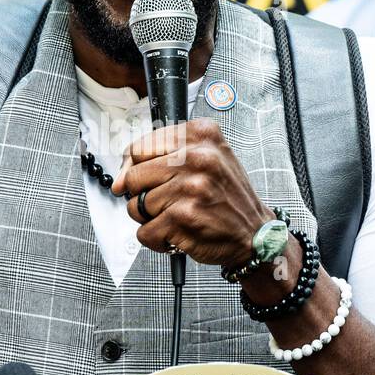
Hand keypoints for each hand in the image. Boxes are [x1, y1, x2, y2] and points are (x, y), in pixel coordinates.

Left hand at [110, 120, 270, 267]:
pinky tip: (178, 233)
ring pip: (136, 206)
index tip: (145, 179)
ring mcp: (190, 188)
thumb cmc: (226, 197)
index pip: (140, 147)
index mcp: (201, 136)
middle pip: (133, 177)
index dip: (134, 167)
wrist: (254, 233)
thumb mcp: (206, 158)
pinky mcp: (183, 218)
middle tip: (168, 201)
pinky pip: (144, 231)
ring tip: (178, 216)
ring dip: (152, 219)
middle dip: (143, 195)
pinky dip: (157, 239)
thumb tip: (119, 180)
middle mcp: (197, 158)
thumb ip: (162, 157)